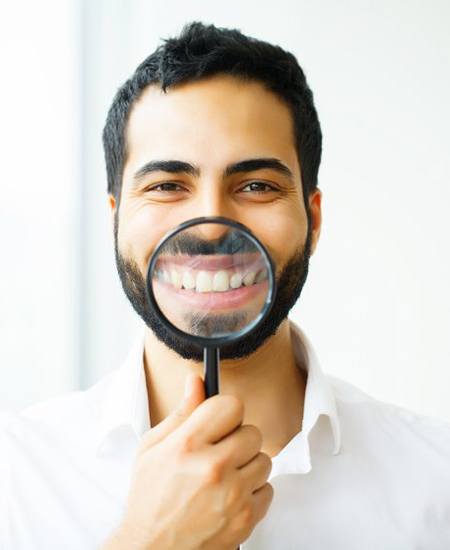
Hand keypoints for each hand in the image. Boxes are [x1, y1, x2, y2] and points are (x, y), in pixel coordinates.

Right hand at [104, 373, 272, 549]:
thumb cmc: (149, 498)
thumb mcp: (153, 447)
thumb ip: (181, 412)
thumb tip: (196, 381)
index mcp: (188, 444)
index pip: (232, 405)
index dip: (226, 412)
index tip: (219, 421)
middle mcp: (213, 466)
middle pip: (252, 431)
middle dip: (237, 439)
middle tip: (218, 453)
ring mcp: (233, 494)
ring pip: (264, 459)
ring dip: (247, 465)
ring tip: (224, 477)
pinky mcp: (246, 518)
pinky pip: (268, 489)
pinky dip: (253, 491)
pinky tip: (230, 495)